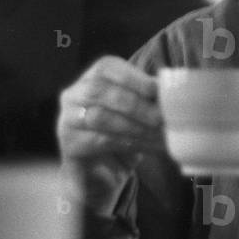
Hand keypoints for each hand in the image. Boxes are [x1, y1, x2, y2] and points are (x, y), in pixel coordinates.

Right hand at [57, 56, 164, 212]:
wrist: (100, 171)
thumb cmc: (124, 131)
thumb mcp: (138, 109)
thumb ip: (148, 97)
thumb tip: (172, 91)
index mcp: (91, 77)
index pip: (106, 67)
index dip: (132, 77)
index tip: (156, 90)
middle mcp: (73, 94)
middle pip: (100, 91)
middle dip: (135, 104)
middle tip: (160, 117)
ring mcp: (66, 120)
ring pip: (99, 116)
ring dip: (133, 125)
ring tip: (157, 133)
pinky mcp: (68, 145)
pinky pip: (98, 140)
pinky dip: (126, 142)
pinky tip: (146, 145)